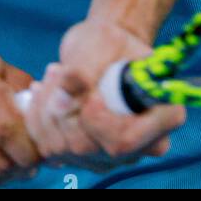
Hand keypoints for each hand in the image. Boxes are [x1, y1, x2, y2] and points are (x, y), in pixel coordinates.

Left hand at [23, 19, 184, 172]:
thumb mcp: (102, 42)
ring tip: (54, 75)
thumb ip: (85, 69)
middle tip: (59, 71)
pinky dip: (37, 117)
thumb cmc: (110, 42)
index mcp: (163, 116)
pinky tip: (44, 92)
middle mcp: (141, 145)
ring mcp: (112, 155)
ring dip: (46, 108)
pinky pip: (48, 147)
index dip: (97, 122)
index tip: (84, 91)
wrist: (103, 50)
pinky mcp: (83, 158)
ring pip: (63, 148)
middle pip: (88, 147)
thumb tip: (63, 91)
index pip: (125, 140)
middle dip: (63, 108)